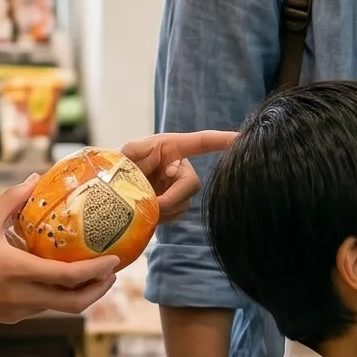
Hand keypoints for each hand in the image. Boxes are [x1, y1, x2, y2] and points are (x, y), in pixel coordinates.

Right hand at [0, 181, 118, 322]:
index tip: (115, 260)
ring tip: (92, 275)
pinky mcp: (11, 317)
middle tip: (112, 273)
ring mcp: (18, 311)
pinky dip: (58, 295)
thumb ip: (13, 199)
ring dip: (80, 294)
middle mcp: (23, 297)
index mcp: (19, 272)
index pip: (69, 277)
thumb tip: (36, 178)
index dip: (97, 271)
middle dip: (99, 290)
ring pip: (60, 307)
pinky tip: (58, 279)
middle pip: (75, 303)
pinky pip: (43, 307)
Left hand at [121, 130, 238, 220]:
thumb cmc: (121, 163)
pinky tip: (148, 213)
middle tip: (153, 203)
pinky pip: (176, 214)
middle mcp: (180, 167)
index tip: (241, 139)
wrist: (114, 189)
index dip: (222, 140)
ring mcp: (179, 187)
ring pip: (184, 203)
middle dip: (173, 197)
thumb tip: (157, 162)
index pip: (201, 142)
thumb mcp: (125, 153)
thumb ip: (134, 152)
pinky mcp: (176, 205)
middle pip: (192, 183)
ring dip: (164, 208)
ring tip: (142, 205)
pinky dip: (162, 217)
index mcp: (172, 148)